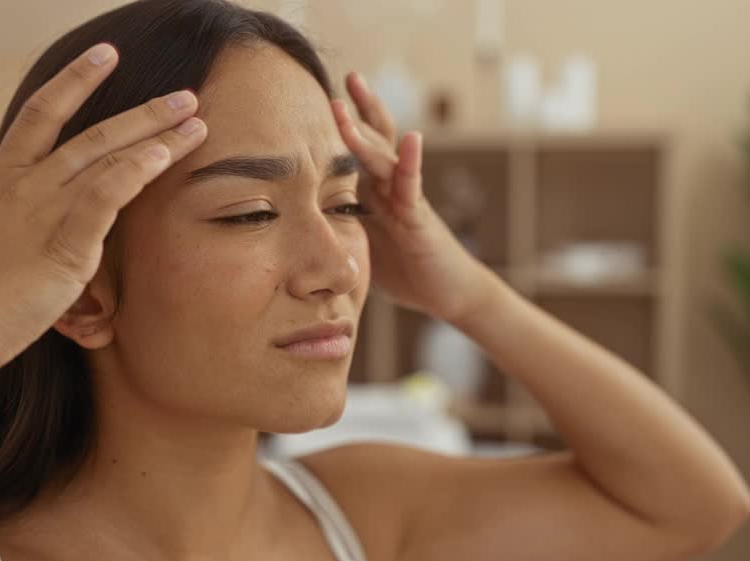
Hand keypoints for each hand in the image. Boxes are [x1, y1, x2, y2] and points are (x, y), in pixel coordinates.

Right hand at [0, 43, 207, 375]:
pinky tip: (161, 156)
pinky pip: (104, 199)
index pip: (41, 112)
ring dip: (157, 139)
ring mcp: (45, 213)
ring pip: (107, 160)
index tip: (107, 55)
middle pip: (93, 134)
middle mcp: (26, 186)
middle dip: (145, 114)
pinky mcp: (64, 248)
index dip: (76, 80)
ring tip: (194, 122)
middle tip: (186, 96)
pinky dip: (133, 173)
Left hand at [332, 72, 496, 323]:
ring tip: (353, 99)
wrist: (448, 294)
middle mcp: (392, 188)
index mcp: (376, 192)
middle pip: (376, 139)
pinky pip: (412, 186)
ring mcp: (407, 199)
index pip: (361, 150)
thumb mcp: (364, 246)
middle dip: (361, 109)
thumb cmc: (408, 270)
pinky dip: (410, 162)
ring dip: (367, 129)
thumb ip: (341, 229)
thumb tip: (301, 229)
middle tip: (349, 76)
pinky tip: (412, 138)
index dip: (346, 124)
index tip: (325, 97)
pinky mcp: (419, 218)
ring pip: (385, 157)